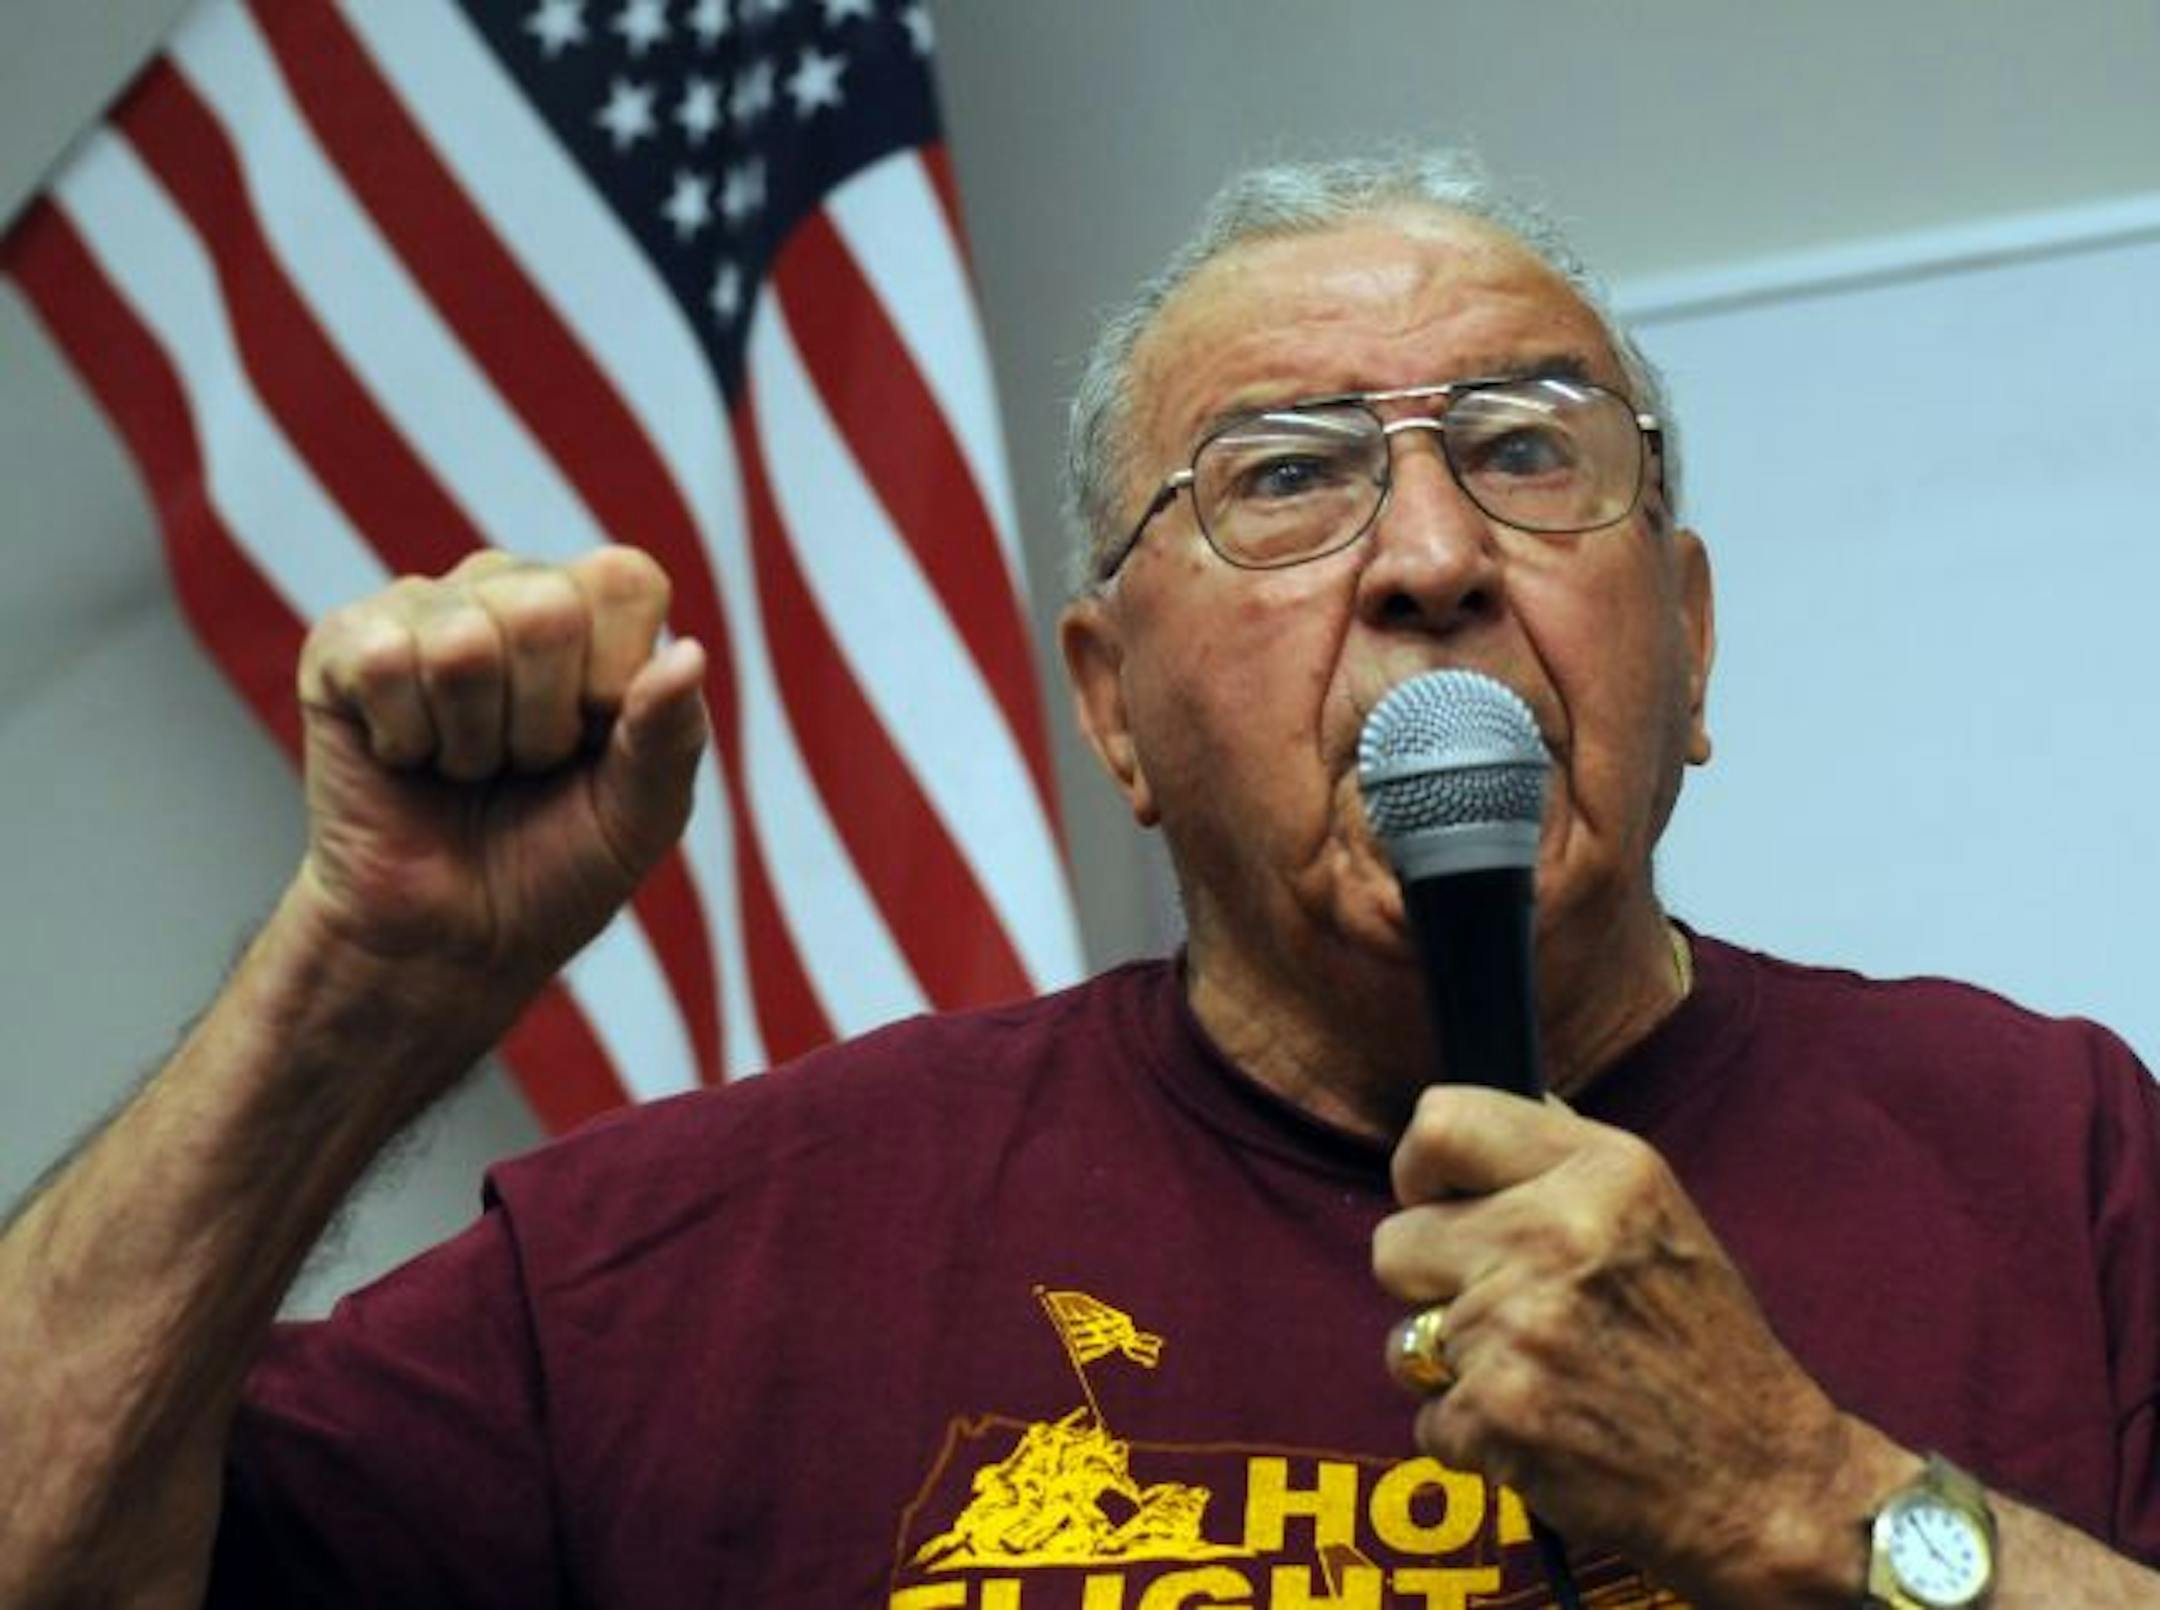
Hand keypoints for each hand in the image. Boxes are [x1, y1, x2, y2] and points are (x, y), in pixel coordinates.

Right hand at [294, 547, 707, 990]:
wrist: (452, 939)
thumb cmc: (555, 867)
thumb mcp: (642, 814)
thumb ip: (673, 735)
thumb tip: (691, 653)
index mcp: (594, 610)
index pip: (624, 581)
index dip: (613, 681)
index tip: (595, 741)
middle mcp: (509, 588)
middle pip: (544, 611)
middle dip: (542, 726)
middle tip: (523, 767)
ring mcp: (422, 608)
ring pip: (462, 644)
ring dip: (472, 743)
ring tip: (466, 767)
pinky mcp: (341, 645)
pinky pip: (383, 662)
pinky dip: (405, 741)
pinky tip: (406, 758)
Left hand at [1371, 1087, 1892, 1602]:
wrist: (1764, 1486)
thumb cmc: (1706, 1350)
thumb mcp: (1660, 1216)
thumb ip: (1560, 1164)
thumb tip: (1462, 1122)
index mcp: (1603, 1174)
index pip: (1439, 1124)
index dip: (1419, 1171)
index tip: (1435, 1202)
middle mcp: (1556, 1237)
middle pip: (1395, 1241)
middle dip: (1431, 1285)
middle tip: (1504, 1313)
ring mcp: (1520, 1328)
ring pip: (1404, 1337)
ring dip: (1453, 1367)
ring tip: (1541, 1377)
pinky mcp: (1495, 1415)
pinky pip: (1427, 1415)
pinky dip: (1473, 1436)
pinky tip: (1544, 1433)